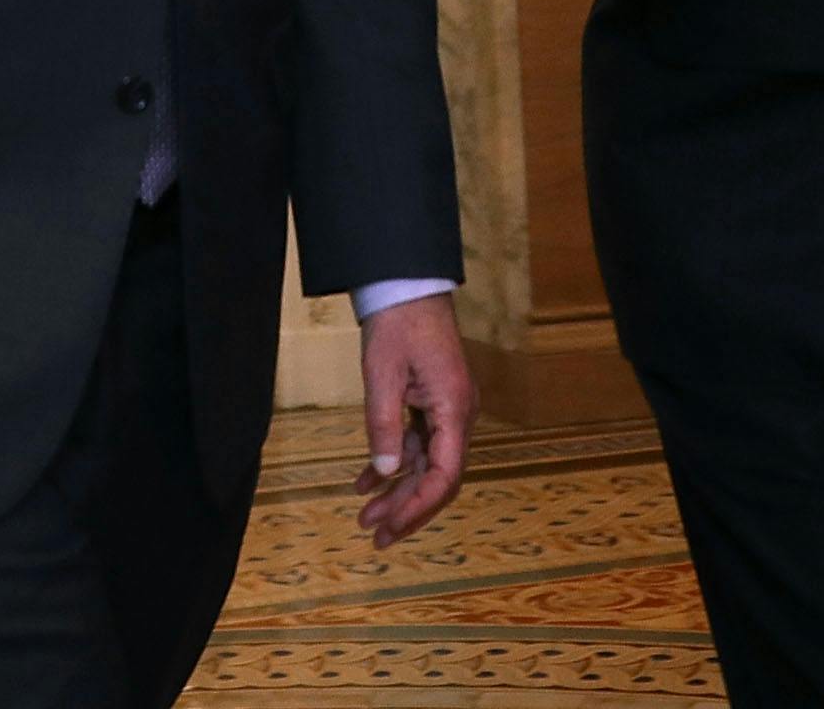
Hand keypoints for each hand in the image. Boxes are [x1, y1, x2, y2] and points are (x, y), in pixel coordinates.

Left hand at [350, 293, 473, 548]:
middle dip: (408, 509)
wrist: (406, 285)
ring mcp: (447, 409)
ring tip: (365, 518)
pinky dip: (392, 464)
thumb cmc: (397, 325)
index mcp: (454, 408)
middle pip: (439, 477)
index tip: (392, 528)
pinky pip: (416, 444)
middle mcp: (458, 414)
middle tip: (376, 538)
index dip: (419, 506)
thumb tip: (383, 474)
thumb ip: (383, 426)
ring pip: (426, 465)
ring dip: (397, 491)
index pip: (445, 475)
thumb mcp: (382, 376)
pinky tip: (365, 484)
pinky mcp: (433, 402)